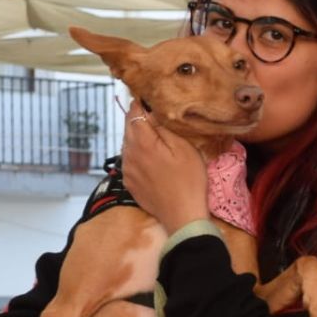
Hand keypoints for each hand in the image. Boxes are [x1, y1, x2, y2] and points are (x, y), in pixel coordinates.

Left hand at [120, 104, 210, 234]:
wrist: (183, 216)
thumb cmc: (189, 180)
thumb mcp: (183, 147)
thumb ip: (163, 126)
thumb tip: (150, 109)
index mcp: (141, 142)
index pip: (133, 111)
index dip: (142, 102)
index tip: (155, 100)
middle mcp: (128, 153)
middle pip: (128, 126)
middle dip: (140, 118)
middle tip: (159, 117)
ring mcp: (126, 169)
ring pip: (128, 143)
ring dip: (140, 136)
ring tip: (159, 139)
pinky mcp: (129, 182)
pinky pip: (130, 159)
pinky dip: (138, 153)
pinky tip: (154, 159)